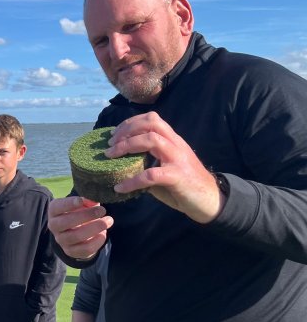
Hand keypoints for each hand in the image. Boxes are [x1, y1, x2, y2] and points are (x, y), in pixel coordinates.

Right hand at [48, 196, 111, 259]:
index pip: (56, 207)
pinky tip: (103, 233)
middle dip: (86, 215)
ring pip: (76, 236)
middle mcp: (54, 226)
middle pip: (66, 222)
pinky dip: (97, 241)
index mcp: (54, 211)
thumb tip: (93, 200)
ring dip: (95, 228)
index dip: (68, 204)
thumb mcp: (82, 204)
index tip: (81, 201)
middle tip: (102, 210)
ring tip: (108, 221)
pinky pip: (85, 249)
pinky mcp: (71, 251)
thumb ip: (87, 201)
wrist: (77, 232)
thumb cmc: (79, 212)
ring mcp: (61, 240)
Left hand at [105, 112, 224, 222]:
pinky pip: (150, 175)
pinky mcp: (177, 177)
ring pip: (152, 140)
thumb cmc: (185, 185)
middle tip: (110, 144)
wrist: (211, 201)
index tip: (114, 134)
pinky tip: (120, 187)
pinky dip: (132, 181)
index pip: (152, 119)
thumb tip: (120, 165)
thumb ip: (147, 163)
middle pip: (151, 123)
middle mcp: (176, 145)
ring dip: (127, 146)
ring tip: (110, 156)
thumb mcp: (164, 169)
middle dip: (126, 130)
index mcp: (173, 140)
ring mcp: (178, 159)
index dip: (131, 122)